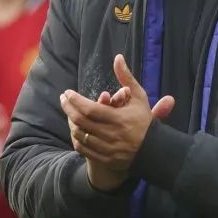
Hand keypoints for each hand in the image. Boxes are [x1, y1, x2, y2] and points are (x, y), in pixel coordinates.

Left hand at [60, 55, 174, 188]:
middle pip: (81, 122)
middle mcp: (112, 135)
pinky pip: (83, 149)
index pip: (90, 109)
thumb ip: (126, 77)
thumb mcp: (138, 96)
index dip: (75, 101)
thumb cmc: (144, 120)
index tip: (67, 93)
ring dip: (71, 122)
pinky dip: (76, 138)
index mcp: (119, 119)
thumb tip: (118, 57)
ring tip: (69, 112)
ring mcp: (107, 149)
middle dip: (68, 108)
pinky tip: (75, 129)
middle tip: (63, 99)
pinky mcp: (105, 159)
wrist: (154, 149)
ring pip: (80, 135)